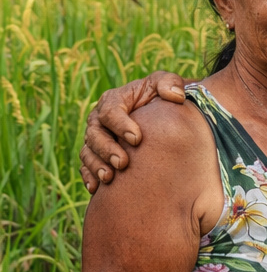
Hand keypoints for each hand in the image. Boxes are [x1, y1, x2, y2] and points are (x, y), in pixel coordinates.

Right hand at [80, 71, 186, 192]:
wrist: (159, 114)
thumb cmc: (162, 98)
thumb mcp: (167, 84)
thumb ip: (171, 83)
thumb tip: (175, 96)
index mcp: (114, 100)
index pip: (110, 112)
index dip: (121, 125)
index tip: (137, 139)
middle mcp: (100, 119)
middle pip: (94, 134)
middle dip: (107, 149)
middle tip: (123, 163)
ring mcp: (96, 138)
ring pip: (88, 151)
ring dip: (96, 165)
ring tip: (109, 177)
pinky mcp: (96, 154)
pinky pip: (86, 166)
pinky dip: (89, 176)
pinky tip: (96, 188)